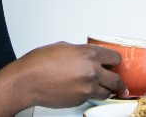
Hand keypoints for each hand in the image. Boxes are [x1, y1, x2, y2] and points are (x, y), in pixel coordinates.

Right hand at [10, 42, 124, 108]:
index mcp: (88, 54)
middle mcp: (92, 71)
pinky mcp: (81, 99)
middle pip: (117, 79)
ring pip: (107, 92)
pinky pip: (92, 98)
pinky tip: (80, 90)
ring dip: (105, 90)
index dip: (115, 61)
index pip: (115, 58)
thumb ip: (81, 51)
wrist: (27, 81)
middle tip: (118, 83)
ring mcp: (87, 87)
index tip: (115, 64)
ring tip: (102, 88)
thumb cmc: (39, 63)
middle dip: (118, 81)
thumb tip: (87, 55)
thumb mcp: (64, 47)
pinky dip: (89, 95)